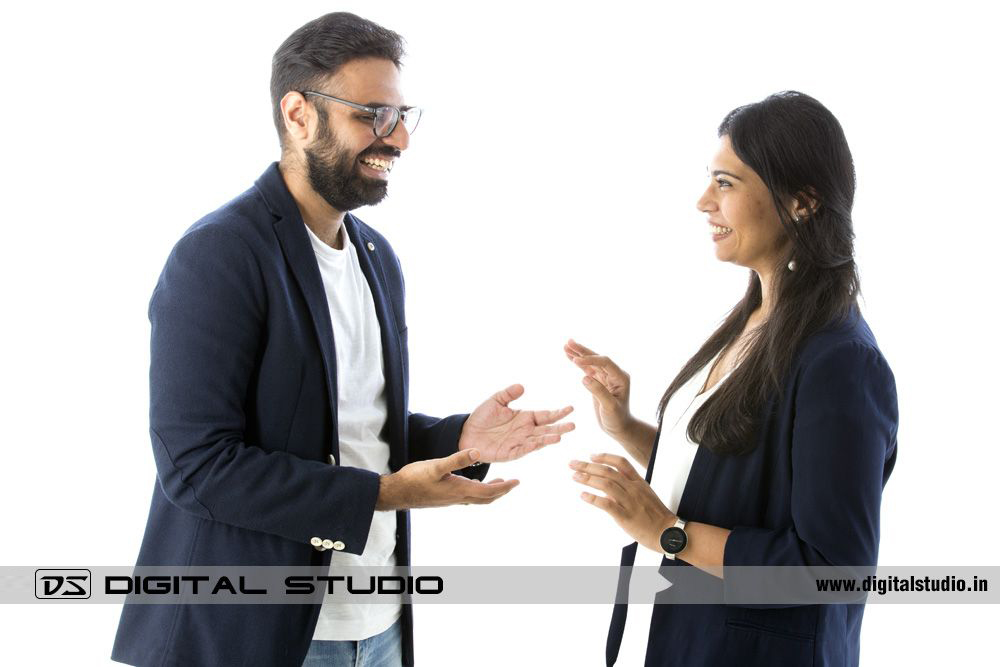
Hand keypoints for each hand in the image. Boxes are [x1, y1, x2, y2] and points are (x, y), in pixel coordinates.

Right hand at [376, 449, 518, 510]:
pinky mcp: (444, 498)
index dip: (504, 487)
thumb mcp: (437, 465)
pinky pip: (466, 497)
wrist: (397, 493)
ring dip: (490, 492)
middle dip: (501, 491)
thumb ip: (458, 459)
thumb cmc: (415, 479)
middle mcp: (458, 498)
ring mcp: (451, 499)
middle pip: (486, 498)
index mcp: (460, 490)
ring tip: (498, 482)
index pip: (489, 491)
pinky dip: (476, 491)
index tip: (517, 481)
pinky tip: (472, 483)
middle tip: (513, 483)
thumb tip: (478, 452)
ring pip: (477, 498)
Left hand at [458, 384, 574, 462]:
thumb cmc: (482, 417)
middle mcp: (526, 430)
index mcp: (525, 417)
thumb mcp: (495, 401)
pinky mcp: (510, 453)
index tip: (570, 408)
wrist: (466, 434)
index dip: (558, 412)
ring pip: (538, 440)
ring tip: (559, 436)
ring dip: (548, 438)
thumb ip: (508, 394)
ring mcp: (519, 442)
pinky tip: (539, 443)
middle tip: (573, 425)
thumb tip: (522, 386)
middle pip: (546, 429)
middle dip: (559, 427)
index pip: (545, 415)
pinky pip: (523, 449)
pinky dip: (531, 446)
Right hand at [564, 339, 633, 441]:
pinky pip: (587, 369)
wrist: (618, 427)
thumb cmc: (617, 419)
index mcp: (620, 377)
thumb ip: (599, 391)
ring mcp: (605, 377)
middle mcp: (614, 374)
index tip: (576, 361)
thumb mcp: (610, 407)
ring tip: (566, 345)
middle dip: (583, 350)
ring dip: (578, 354)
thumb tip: (584, 377)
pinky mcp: (598, 381)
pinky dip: (578, 363)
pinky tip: (569, 356)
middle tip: (569, 342)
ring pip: (590, 362)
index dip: (591, 360)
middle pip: (597, 358)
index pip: (605, 363)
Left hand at [570, 453, 675, 553]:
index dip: (604, 457)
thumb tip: (607, 489)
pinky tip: (583, 495)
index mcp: (638, 482)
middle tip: (572, 464)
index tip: (591, 456)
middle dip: (588, 466)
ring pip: (606, 484)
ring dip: (588, 479)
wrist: (668, 532)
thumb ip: (627, 489)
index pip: (621, 462)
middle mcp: (633, 489)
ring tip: (574, 476)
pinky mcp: (625, 516)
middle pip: (608, 471)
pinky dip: (593, 498)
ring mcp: (630, 502)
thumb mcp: (644, 495)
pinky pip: (607, 504)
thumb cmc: (656, 515)